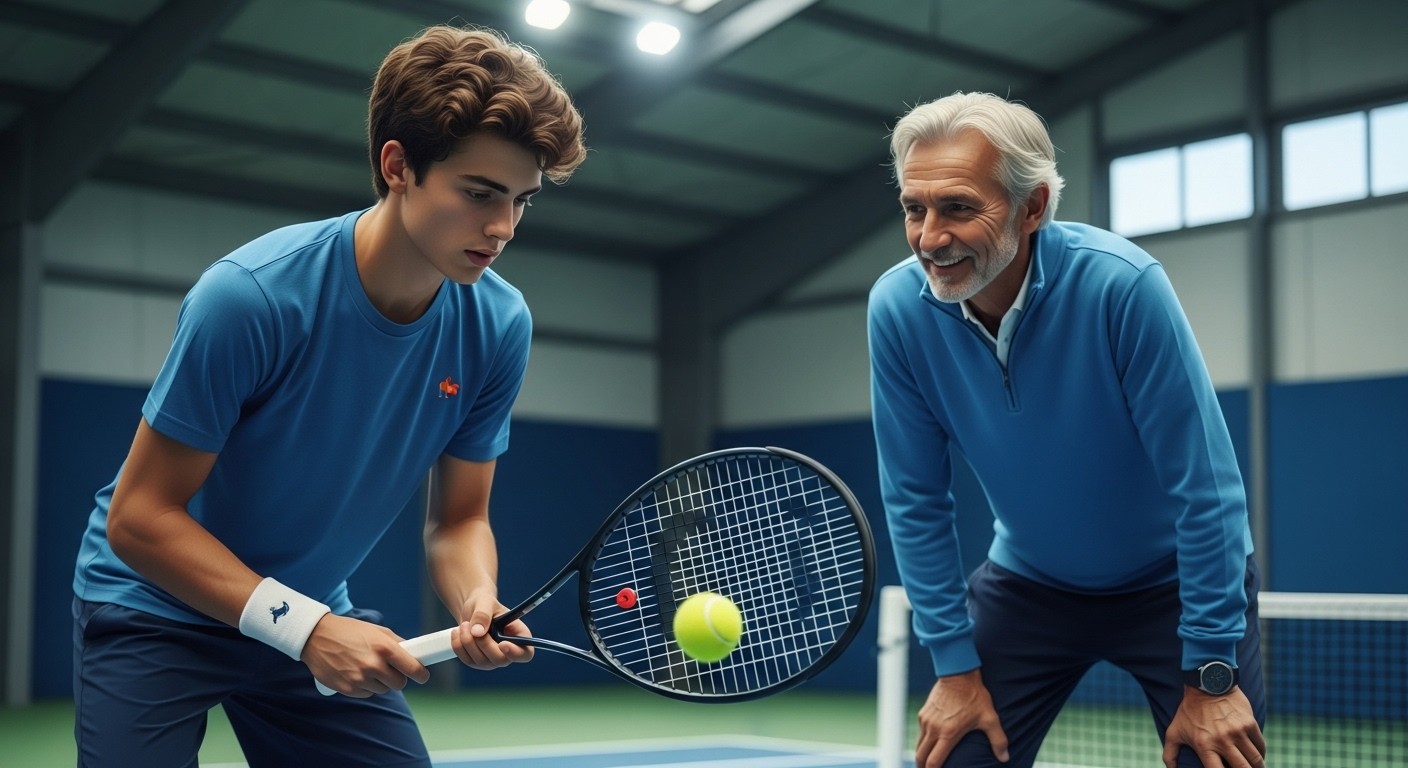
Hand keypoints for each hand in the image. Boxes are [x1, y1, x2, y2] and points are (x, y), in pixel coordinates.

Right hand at [302, 613, 428, 696]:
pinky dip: (365, 687)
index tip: (423, 676)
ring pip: (383, 690)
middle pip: (399, 684)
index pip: (412, 669)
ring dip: (380, 682)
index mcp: (384, 648)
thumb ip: (397, 643)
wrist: (316, 637)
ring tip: (367, 667)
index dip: (421, 674)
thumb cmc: (349, 632)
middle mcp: (373, 665)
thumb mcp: (377, 631)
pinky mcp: (348, 689)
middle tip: (390, 670)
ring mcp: (360, 679)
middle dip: (398, 678)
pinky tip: (356, 673)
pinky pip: (367, 694)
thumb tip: (414, 655)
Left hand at [450, 590, 534, 669]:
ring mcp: (492, 660)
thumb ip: (483, 614)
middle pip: (500, 660)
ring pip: (481, 661)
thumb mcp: (485, 602)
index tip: (503, 643)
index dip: (516, 653)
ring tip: (464, 624)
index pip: (525, 654)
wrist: (471, 610)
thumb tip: (477, 632)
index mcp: (519, 637)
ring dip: (468, 642)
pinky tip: (458, 632)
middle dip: (483, 643)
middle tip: (471, 626)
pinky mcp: (476, 662)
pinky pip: (467, 660)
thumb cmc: (485, 604)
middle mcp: (508, 652)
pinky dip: (458, 646)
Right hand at [915, 669, 1009, 766]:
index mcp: (948, 734)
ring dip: (921, 756)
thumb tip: (1005, 758)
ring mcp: (926, 720)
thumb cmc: (975, 696)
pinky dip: (923, 742)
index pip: (933, 762)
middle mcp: (933, 729)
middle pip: (921, 757)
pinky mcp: (923, 713)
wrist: (958, 673)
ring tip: (927, 763)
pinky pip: (920, 733)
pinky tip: (930, 743)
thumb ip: (998, 740)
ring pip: (919, 745)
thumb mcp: (990, 718)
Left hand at [1162, 687, 1265, 767]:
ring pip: (1255, 760)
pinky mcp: (1249, 723)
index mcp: (1204, 745)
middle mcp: (1222, 741)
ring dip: (1257, 767)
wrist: (1207, 684)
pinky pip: (1261, 746)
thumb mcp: (1174, 731)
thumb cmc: (1189, 710)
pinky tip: (1256, 757)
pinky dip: (1260, 754)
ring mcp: (1237, 732)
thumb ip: (1170, 753)